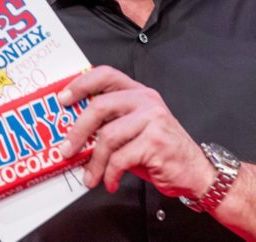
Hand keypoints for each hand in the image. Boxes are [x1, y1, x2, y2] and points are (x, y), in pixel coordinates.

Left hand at [57, 66, 214, 198]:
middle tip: (66, 149)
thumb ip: (109, 124)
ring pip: (108, 136)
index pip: (106, 75)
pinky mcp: (155, 142)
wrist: (193, 171)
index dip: (81, 84)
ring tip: (90, 176)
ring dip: (94, 162)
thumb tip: (73, 133)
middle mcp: (146, 101)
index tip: (63, 99)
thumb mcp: (133, 130)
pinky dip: (110, 174)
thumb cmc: (159, 151)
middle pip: (100, 105)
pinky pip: (121, 158)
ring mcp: (153, 120)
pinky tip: (110, 181)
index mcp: (138, 93)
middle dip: (77, 131)